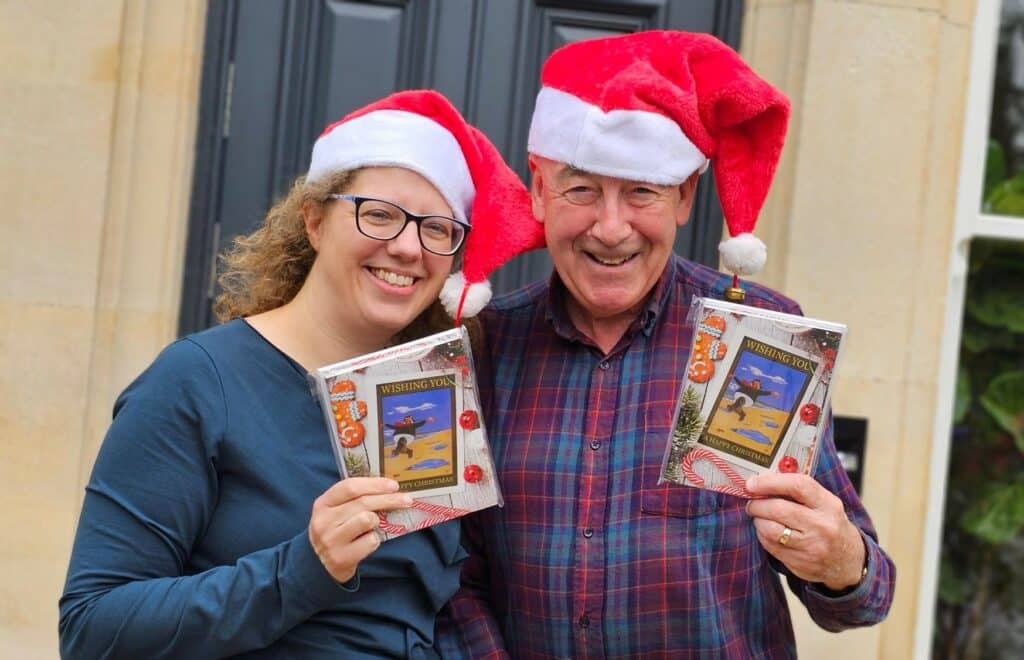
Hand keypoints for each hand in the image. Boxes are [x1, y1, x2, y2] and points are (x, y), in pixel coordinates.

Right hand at [308, 477, 412, 582]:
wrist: (319, 565)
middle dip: (389, 499)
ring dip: (377, 521)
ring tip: (373, 526)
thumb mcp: (335, 512)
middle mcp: (324, 521)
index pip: (350, 487)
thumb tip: (388, 488)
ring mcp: (331, 540)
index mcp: (322, 504)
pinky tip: (367, 542)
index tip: (393, 485)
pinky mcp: (341, 558)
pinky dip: (374, 540)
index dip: (374, 484)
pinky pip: (371, 541)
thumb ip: (354, 499)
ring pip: (367, 519)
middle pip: (363, 502)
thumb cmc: (335, 531)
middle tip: (406, 500)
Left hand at [745, 472, 864, 590]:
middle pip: (779, 509)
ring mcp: (811, 547)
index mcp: (829, 505)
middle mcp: (822, 526)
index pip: (798, 486)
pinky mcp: (799, 563)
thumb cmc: (831, 525)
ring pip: (770, 529)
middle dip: (758, 504)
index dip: (771, 482)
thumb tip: (764, 478)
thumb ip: (800, 490)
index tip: (753, 483)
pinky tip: (767, 531)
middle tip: (752, 501)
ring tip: (759, 516)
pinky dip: (762, 535)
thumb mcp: (826, 504)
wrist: (849, 561)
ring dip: (758, 520)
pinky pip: (770, 545)